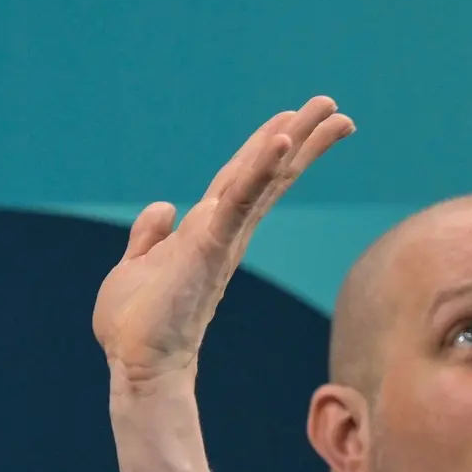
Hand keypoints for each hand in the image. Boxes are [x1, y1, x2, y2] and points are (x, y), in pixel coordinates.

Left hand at [93, 96, 353, 385]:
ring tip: (328, 110)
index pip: (242, 183)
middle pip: (267, 175)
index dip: (266, 152)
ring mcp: (221, 240)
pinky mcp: (210, 247)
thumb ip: (149, 237)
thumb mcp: (137, 267)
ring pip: (263, 180)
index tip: (294, 121)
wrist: (136, 364)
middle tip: (335, 107)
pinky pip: (240, 201)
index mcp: (206, 235)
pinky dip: (259, 170)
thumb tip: (163, 207)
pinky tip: (280, 141)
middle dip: (300, 139)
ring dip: (294, 142)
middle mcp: (223, 234)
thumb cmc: (137, 325)